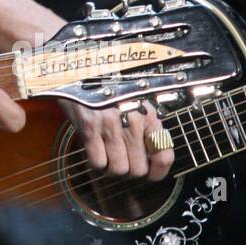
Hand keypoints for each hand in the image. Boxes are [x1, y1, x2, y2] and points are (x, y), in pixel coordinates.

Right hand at [58, 98, 173, 180]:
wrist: (82, 70)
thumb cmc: (108, 88)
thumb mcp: (135, 101)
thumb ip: (147, 126)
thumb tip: (154, 156)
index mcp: (148, 114)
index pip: (163, 155)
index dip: (158, 172)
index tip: (151, 174)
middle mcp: (133, 120)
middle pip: (138, 169)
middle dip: (128, 169)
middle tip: (120, 159)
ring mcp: (111, 124)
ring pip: (119, 169)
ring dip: (111, 167)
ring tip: (106, 154)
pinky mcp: (90, 126)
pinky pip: (98, 162)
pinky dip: (95, 162)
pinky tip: (94, 150)